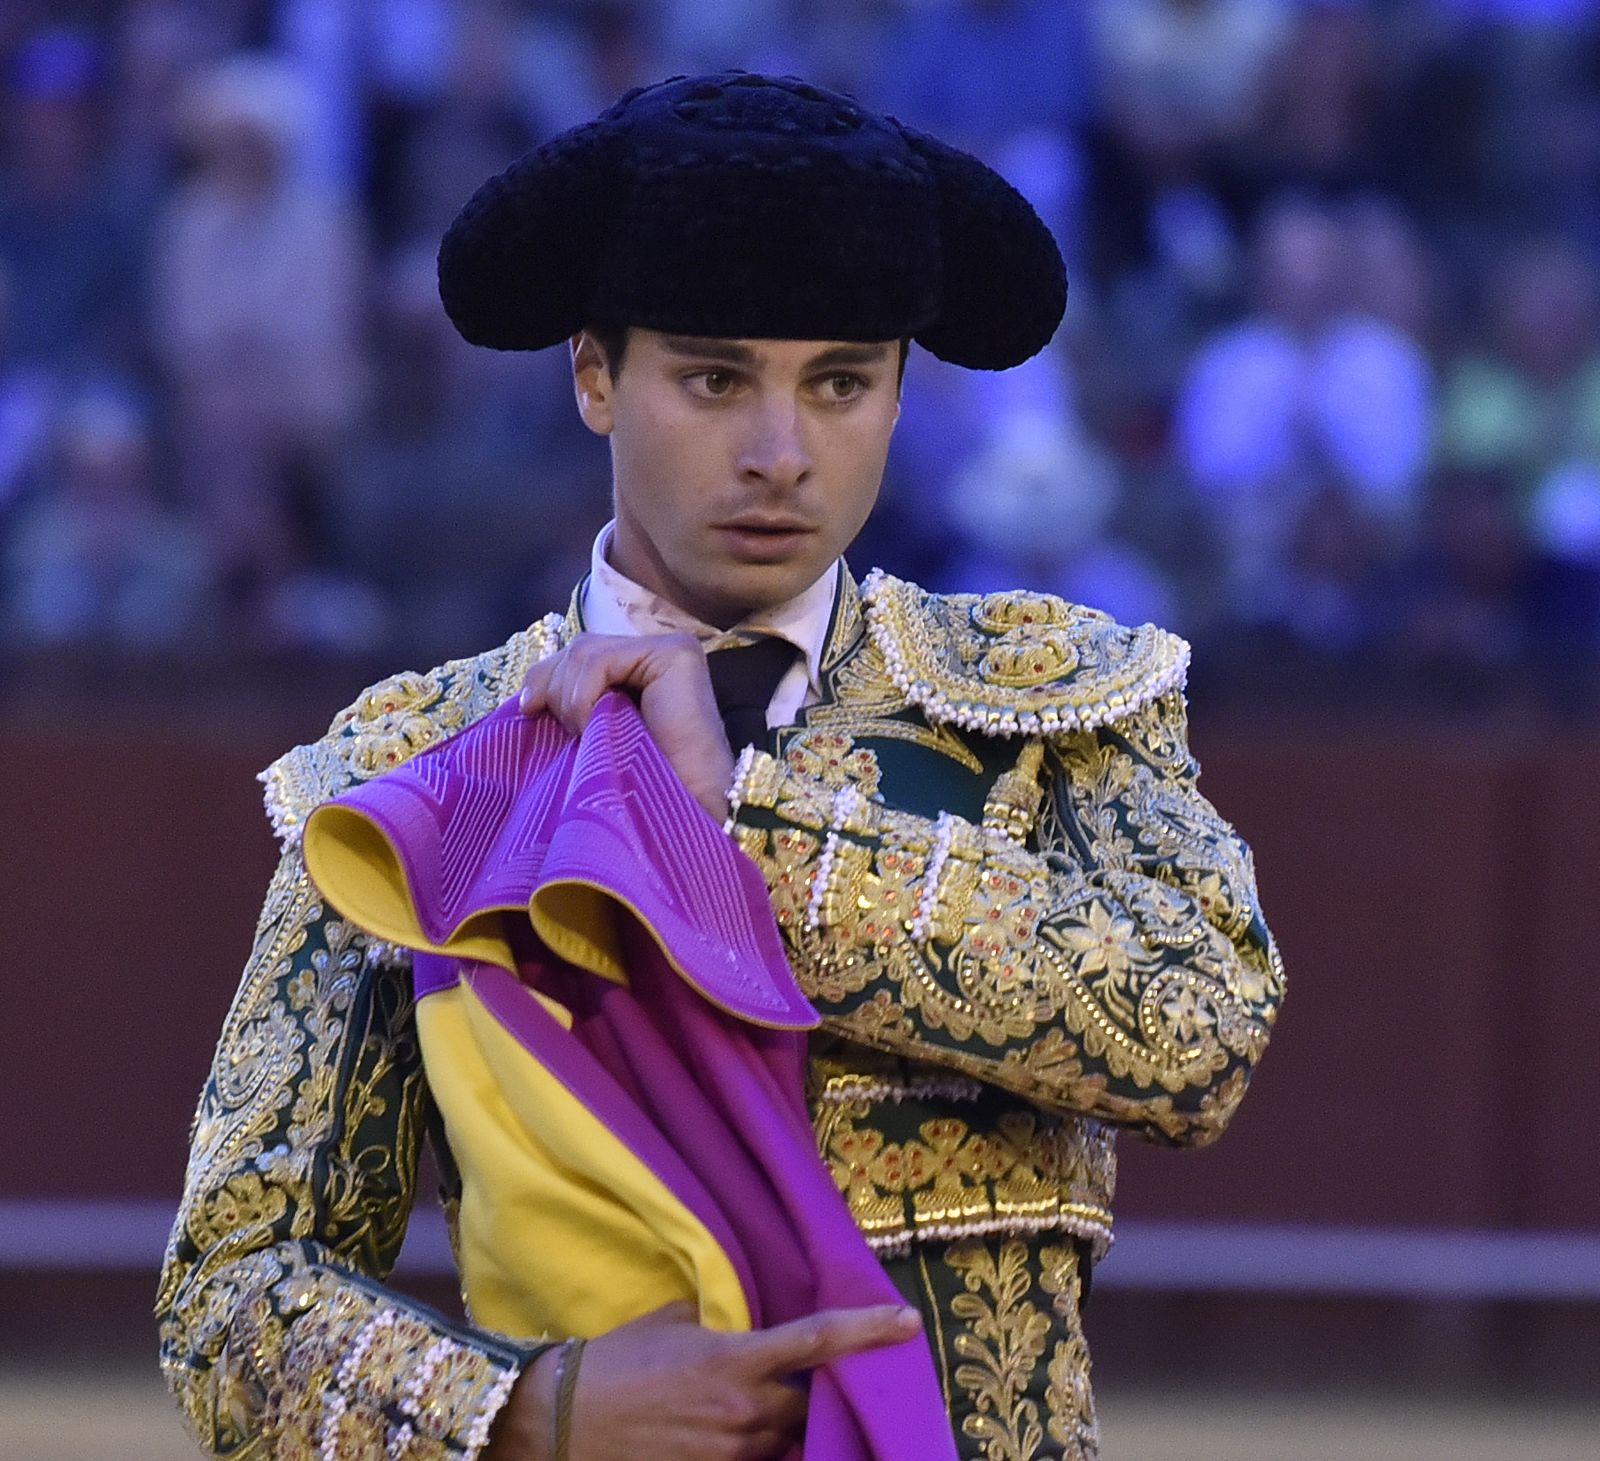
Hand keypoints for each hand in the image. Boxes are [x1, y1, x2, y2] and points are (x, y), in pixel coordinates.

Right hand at [484, 1300, 923, 1460]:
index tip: (908, 1322)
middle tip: (828, 1378)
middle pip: (814, 1403)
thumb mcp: (671, 1320)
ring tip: (775, 1407)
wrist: (563, 1418)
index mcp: (737, 1359)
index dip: (869, 1330)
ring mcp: (731, 1452)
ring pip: (787, 1439)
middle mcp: (745, 1410)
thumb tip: (729, 1312)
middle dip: (823, 1392)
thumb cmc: (617, 1360)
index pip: (819, 1341)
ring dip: (789, 1423)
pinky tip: (743, 1433)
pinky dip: (759, 1449)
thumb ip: (713, 1316)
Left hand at [519, 633, 733, 820]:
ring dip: (570, 697)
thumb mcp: (594, 736)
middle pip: (580, 648)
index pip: (580, 654)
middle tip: (561, 729)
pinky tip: (592, 726)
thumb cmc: (640, 786)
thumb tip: (527, 696)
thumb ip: (573, 706)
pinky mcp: (675, 655)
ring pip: (586, 651)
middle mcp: (657, 653)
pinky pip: (603, 660)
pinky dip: (584, 694)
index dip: (545, 677)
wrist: (683, 813)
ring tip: (582, 734)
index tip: (527, 711)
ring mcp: (669, 650)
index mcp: (639, 670)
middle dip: (553, 685)